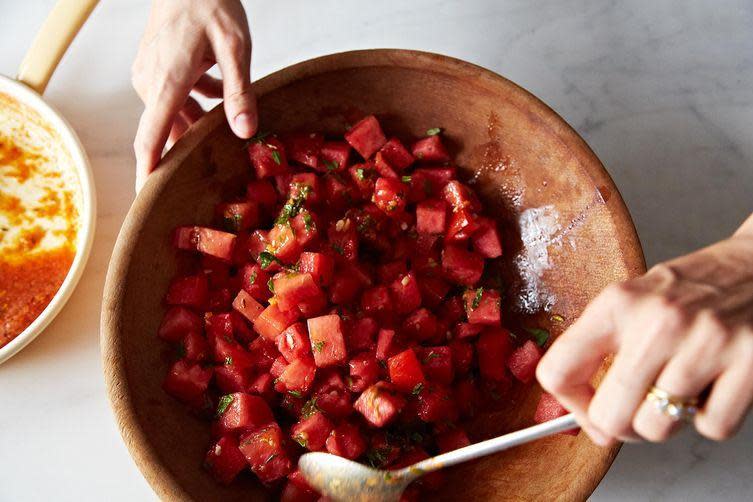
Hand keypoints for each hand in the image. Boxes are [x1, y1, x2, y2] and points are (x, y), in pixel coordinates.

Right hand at [131, 0, 256, 190]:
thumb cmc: (211, 4)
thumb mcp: (236, 47)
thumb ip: (239, 92)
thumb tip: (244, 131)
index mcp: (168, 81)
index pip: (150, 138)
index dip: (149, 172)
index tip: (148, 199)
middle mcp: (151, 81)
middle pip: (163, 131)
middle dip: (182, 153)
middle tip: (203, 178)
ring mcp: (148, 74)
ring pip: (170, 115)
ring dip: (194, 125)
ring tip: (220, 132)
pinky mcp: (152, 67)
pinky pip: (171, 99)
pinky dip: (192, 105)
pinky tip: (215, 98)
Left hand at [537, 214, 752, 444]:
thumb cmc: (693, 288)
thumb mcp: (634, 300)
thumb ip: (603, 347)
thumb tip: (585, 414)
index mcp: (618, 303)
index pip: (559, 369)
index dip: (568, 402)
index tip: (583, 407)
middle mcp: (658, 321)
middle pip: (609, 414)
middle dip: (618, 426)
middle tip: (632, 411)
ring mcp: (706, 343)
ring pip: (657, 428)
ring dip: (665, 422)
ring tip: (676, 392)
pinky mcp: (750, 363)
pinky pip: (712, 428)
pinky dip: (710, 420)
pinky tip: (713, 387)